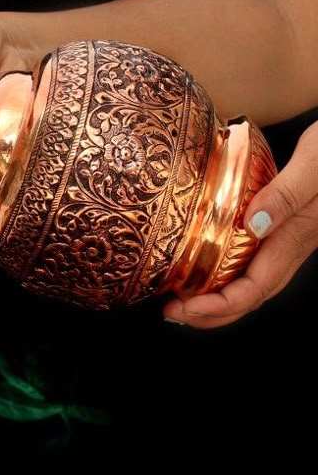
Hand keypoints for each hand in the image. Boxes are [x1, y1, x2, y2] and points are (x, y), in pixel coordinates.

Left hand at [163, 122, 317, 326]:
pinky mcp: (283, 224)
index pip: (256, 286)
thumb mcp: (314, 161)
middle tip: (172, 313)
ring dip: (217, 298)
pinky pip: (252, 261)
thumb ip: (287, 193)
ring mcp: (289, 236)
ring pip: (253, 281)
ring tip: (181, 300)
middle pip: (252, 294)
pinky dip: (226, 273)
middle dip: (211, 312)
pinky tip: (205, 266)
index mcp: (297, 235)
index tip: (185, 307)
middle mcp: (292, 243)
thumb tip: (254, 224)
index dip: (220, 305)